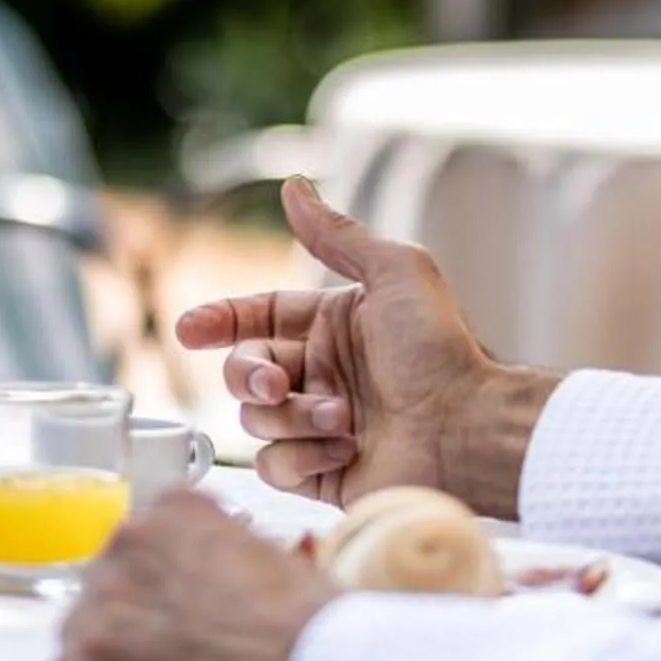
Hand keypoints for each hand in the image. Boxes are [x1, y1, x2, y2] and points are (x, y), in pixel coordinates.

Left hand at [56, 487, 335, 660]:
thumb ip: (231, 552)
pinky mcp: (94, 652)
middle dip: (131, 613)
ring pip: (84, 623)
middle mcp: (131, 537)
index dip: (164, 577)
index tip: (180, 603)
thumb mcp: (276, 559)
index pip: (148, 537)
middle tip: (168, 649)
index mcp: (177, 508)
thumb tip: (227, 573)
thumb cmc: (309, 622)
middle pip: (111, 578)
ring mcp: (106, 593)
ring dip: (108, 652)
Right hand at [175, 177, 556, 514]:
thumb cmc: (441, 351)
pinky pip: (275, 465)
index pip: (255, 317)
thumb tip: (293, 186)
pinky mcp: (322, 474)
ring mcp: (319, 425)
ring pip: (257, 418)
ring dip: (293, 416)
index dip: (219, 320)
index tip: (191, 329)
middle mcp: (320, 374)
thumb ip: (337, 234)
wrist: (469, 430)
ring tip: (342, 419)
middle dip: (250, 373)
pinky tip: (342, 451)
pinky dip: (301, 457)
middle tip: (276, 382)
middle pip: (245, 369)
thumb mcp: (396, 273)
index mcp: (331, 326)